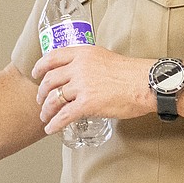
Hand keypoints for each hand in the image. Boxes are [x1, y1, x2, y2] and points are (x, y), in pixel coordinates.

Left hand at [32, 45, 152, 133]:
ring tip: (45, 116)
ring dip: (46, 110)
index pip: (53, 57)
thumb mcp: (105, 58)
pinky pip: (64, 115)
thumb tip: (81, 74)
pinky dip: (54, 123)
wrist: (147, 83)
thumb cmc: (132, 73)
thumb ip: (89, 63)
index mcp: (83, 54)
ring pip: (54, 98)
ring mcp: (82, 85)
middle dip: (42, 92)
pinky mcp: (87, 103)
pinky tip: (51, 128)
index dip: (40, 67)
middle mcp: (79, 67)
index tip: (36, 74)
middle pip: (50, 80)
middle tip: (40, 99)